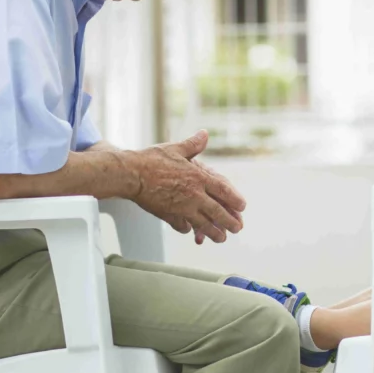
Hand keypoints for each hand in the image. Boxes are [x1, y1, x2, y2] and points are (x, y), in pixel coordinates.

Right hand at [127, 130, 245, 243]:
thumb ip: (193, 144)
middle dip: (230, 222)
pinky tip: (189, 229)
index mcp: (199, 178)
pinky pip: (182, 226)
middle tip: (237, 228)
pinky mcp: (169, 215)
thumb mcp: (176, 149)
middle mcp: (194, 195)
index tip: (242, 207)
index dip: (235, 200)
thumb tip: (204, 134)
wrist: (131, 174)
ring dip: (214, 233)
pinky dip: (187, 228)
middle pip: (218, 212)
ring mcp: (182, 208)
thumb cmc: (152, 159)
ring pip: (204, 224)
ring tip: (221, 238)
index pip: (224, 191)